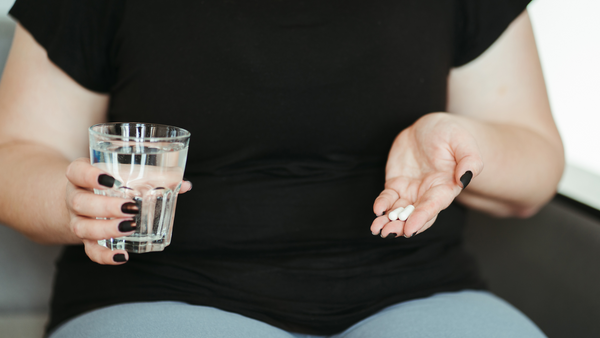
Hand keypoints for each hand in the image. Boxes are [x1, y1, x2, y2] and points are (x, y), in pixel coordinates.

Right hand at [65, 158, 191, 264]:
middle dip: (105, 207)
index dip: (90, 176)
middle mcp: (75, 197)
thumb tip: (185, 184)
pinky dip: (105, 256)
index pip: (76, 172)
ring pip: (82, 228)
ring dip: (106, 229)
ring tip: (131, 227)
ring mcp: (78, 220)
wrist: (84, 197)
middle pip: (80, 202)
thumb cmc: (111, 182)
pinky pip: (90, 250)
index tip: (111, 180)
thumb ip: (155, 176)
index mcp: (81, 176)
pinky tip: (122, 256)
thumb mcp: (126, 173)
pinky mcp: (85, 239)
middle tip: (131, 207)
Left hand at [370, 113, 483, 237]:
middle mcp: (428, 194)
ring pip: (399, 211)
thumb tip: (465, 178)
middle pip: (414, 215)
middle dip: (401, 226)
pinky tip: (377, 210)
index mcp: (445, 187)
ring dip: (388, 221)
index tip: (410, 229)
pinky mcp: (397, 184)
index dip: (421, 218)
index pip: (433, 206)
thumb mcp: (463, 141)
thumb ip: (470, 160)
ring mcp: (411, 191)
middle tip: (388, 233)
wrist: (430, 126)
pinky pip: (387, 198)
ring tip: (376, 229)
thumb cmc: (450, 133)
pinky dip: (382, 204)